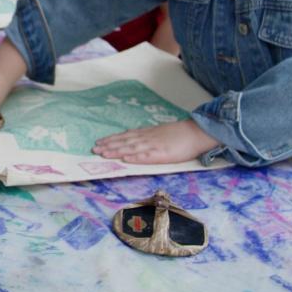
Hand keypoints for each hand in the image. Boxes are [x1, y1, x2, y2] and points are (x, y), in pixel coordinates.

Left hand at [92, 120, 217, 164]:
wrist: (197, 133)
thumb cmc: (181, 134)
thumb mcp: (161, 132)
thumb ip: (148, 135)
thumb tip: (135, 136)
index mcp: (147, 134)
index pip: (126, 136)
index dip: (112, 139)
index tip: (99, 142)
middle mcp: (148, 138)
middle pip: (125, 142)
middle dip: (109, 145)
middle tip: (94, 149)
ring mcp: (154, 146)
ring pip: (132, 148)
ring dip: (117, 151)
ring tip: (104, 154)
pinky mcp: (163, 154)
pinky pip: (147, 156)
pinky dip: (136, 158)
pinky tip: (126, 160)